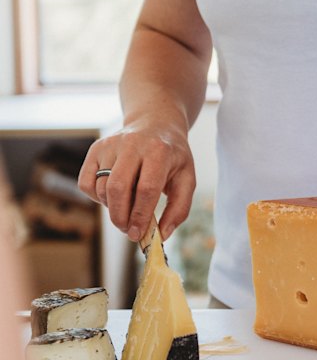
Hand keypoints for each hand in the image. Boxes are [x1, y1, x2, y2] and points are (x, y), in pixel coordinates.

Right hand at [78, 121, 195, 241]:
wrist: (155, 124)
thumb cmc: (172, 156)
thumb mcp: (186, 178)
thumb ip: (179, 208)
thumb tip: (162, 234)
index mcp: (159, 151)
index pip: (146, 189)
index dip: (140, 216)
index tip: (138, 234)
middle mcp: (133, 144)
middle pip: (118, 189)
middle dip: (121, 217)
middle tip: (128, 230)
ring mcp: (111, 144)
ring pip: (101, 188)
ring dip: (112, 208)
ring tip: (127, 207)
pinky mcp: (96, 148)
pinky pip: (86, 183)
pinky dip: (95, 197)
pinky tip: (112, 194)